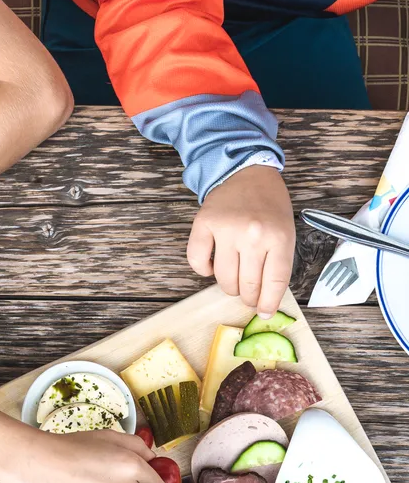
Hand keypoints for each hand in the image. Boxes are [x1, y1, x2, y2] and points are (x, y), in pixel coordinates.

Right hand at [188, 165, 295, 316]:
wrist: (247, 171)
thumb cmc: (269, 204)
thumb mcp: (285, 230)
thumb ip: (278, 262)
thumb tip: (266, 299)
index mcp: (279, 237)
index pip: (274, 283)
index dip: (269, 303)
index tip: (264, 311)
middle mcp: (253, 235)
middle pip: (248, 285)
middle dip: (248, 298)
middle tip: (248, 297)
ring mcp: (226, 229)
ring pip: (223, 278)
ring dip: (228, 287)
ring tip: (233, 281)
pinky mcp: (204, 224)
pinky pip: (197, 260)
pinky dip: (202, 270)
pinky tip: (210, 268)